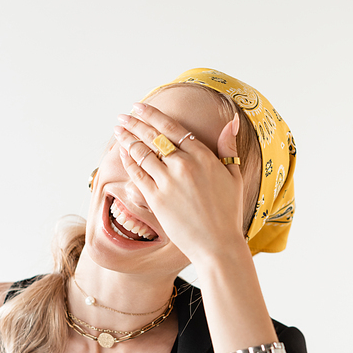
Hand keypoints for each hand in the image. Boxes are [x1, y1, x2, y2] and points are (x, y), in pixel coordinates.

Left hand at [115, 102, 245, 265]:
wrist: (218, 244)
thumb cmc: (228, 212)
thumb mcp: (233, 176)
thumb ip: (228, 147)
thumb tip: (231, 122)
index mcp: (203, 156)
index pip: (172, 127)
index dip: (152, 115)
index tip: (140, 108)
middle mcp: (184, 165)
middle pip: (153, 136)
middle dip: (135, 122)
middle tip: (123, 116)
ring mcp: (168, 182)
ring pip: (142, 153)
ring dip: (127, 138)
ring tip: (119, 130)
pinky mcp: (156, 199)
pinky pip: (137, 174)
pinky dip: (128, 160)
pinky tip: (122, 152)